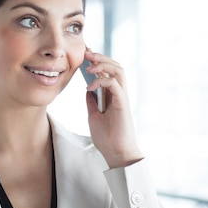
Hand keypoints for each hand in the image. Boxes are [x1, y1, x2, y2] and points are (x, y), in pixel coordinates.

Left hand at [83, 50, 142, 168]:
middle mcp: (120, 93)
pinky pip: (114, 84)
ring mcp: (123, 97)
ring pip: (118, 70)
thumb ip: (92, 102)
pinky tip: (89, 87)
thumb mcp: (93, 116)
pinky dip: (101, 81)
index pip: (108, 72)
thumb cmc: (107, 138)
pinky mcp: (123, 103)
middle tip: (86, 53)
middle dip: (100, 57)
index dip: (98, 60)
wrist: (116, 153)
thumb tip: (87, 89)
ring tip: (88, 65)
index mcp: (113, 95)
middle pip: (115, 66)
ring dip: (103, 64)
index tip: (85, 54)